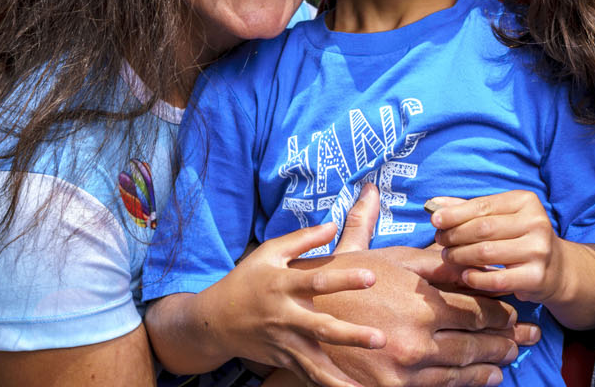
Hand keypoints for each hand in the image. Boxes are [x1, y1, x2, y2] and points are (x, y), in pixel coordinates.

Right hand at [220, 222, 387, 386]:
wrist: (214, 321)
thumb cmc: (246, 280)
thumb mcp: (269, 252)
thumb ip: (302, 239)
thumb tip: (333, 224)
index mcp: (283, 285)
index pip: (318, 281)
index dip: (345, 279)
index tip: (372, 277)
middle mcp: (285, 316)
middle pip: (321, 328)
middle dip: (351, 336)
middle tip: (380, 339)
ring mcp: (284, 342)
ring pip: (315, 363)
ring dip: (340, 376)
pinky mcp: (283, 359)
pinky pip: (307, 376)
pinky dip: (326, 386)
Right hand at [304, 244, 541, 386]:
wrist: (292, 319)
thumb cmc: (340, 280)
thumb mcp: (385, 257)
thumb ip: (427, 253)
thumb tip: (458, 236)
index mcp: (421, 301)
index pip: (477, 308)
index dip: (502, 311)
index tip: (515, 311)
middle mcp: (418, 337)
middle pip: (476, 342)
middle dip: (506, 340)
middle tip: (528, 339)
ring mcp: (405, 368)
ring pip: (461, 370)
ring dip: (490, 366)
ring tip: (509, 362)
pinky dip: (463, 384)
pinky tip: (480, 380)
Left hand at [430, 191, 563, 303]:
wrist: (557, 269)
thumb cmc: (521, 238)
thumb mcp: (503, 217)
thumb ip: (471, 210)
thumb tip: (435, 205)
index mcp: (526, 202)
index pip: (483, 206)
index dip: (455, 214)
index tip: (434, 220)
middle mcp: (536, 223)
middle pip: (483, 229)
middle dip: (455, 235)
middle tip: (440, 241)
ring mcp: (538, 250)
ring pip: (486, 253)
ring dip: (460, 256)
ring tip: (448, 257)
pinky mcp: (536, 277)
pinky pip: (496, 279)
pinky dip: (475, 277)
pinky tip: (465, 275)